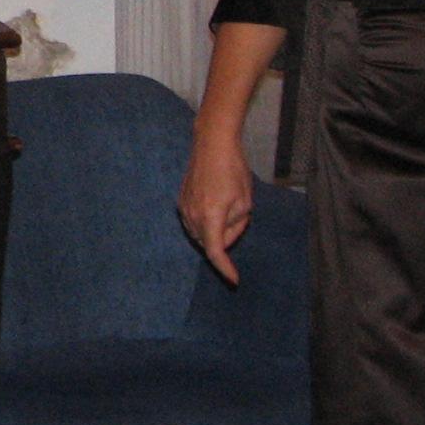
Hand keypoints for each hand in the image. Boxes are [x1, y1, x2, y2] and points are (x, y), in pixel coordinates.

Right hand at [177, 133, 254, 285]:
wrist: (212, 145)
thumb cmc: (233, 170)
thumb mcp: (245, 202)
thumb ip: (235, 226)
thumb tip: (225, 237)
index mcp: (210, 217)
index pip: (215, 252)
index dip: (224, 269)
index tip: (234, 280)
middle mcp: (192, 215)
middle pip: (208, 243)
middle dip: (225, 239)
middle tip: (240, 219)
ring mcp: (183, 208)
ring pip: (199, 234)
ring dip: (215, 231)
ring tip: (229, 207)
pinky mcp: (180, 200)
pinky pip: (193, 222)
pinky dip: (205, 223)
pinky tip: (216, 205)